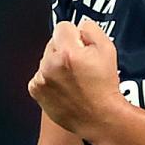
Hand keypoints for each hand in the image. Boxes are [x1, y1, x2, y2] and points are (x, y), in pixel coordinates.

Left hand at [28, 19, 124, 138]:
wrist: (99, 118)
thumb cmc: (105, 86)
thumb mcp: (108, 50)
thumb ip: (91, 30)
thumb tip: (79, 26)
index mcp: (68, 51)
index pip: (63, 26)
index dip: (76, 35)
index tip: (83, 48)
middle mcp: (50, 64)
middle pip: (53, 42)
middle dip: (65, 49)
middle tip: (80, 66)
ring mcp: (41, 79)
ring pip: (46, 59)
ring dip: (56, 64)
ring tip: (73, 79)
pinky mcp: (36, 91)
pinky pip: (40, 75)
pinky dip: (49, 79)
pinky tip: (64, 88)